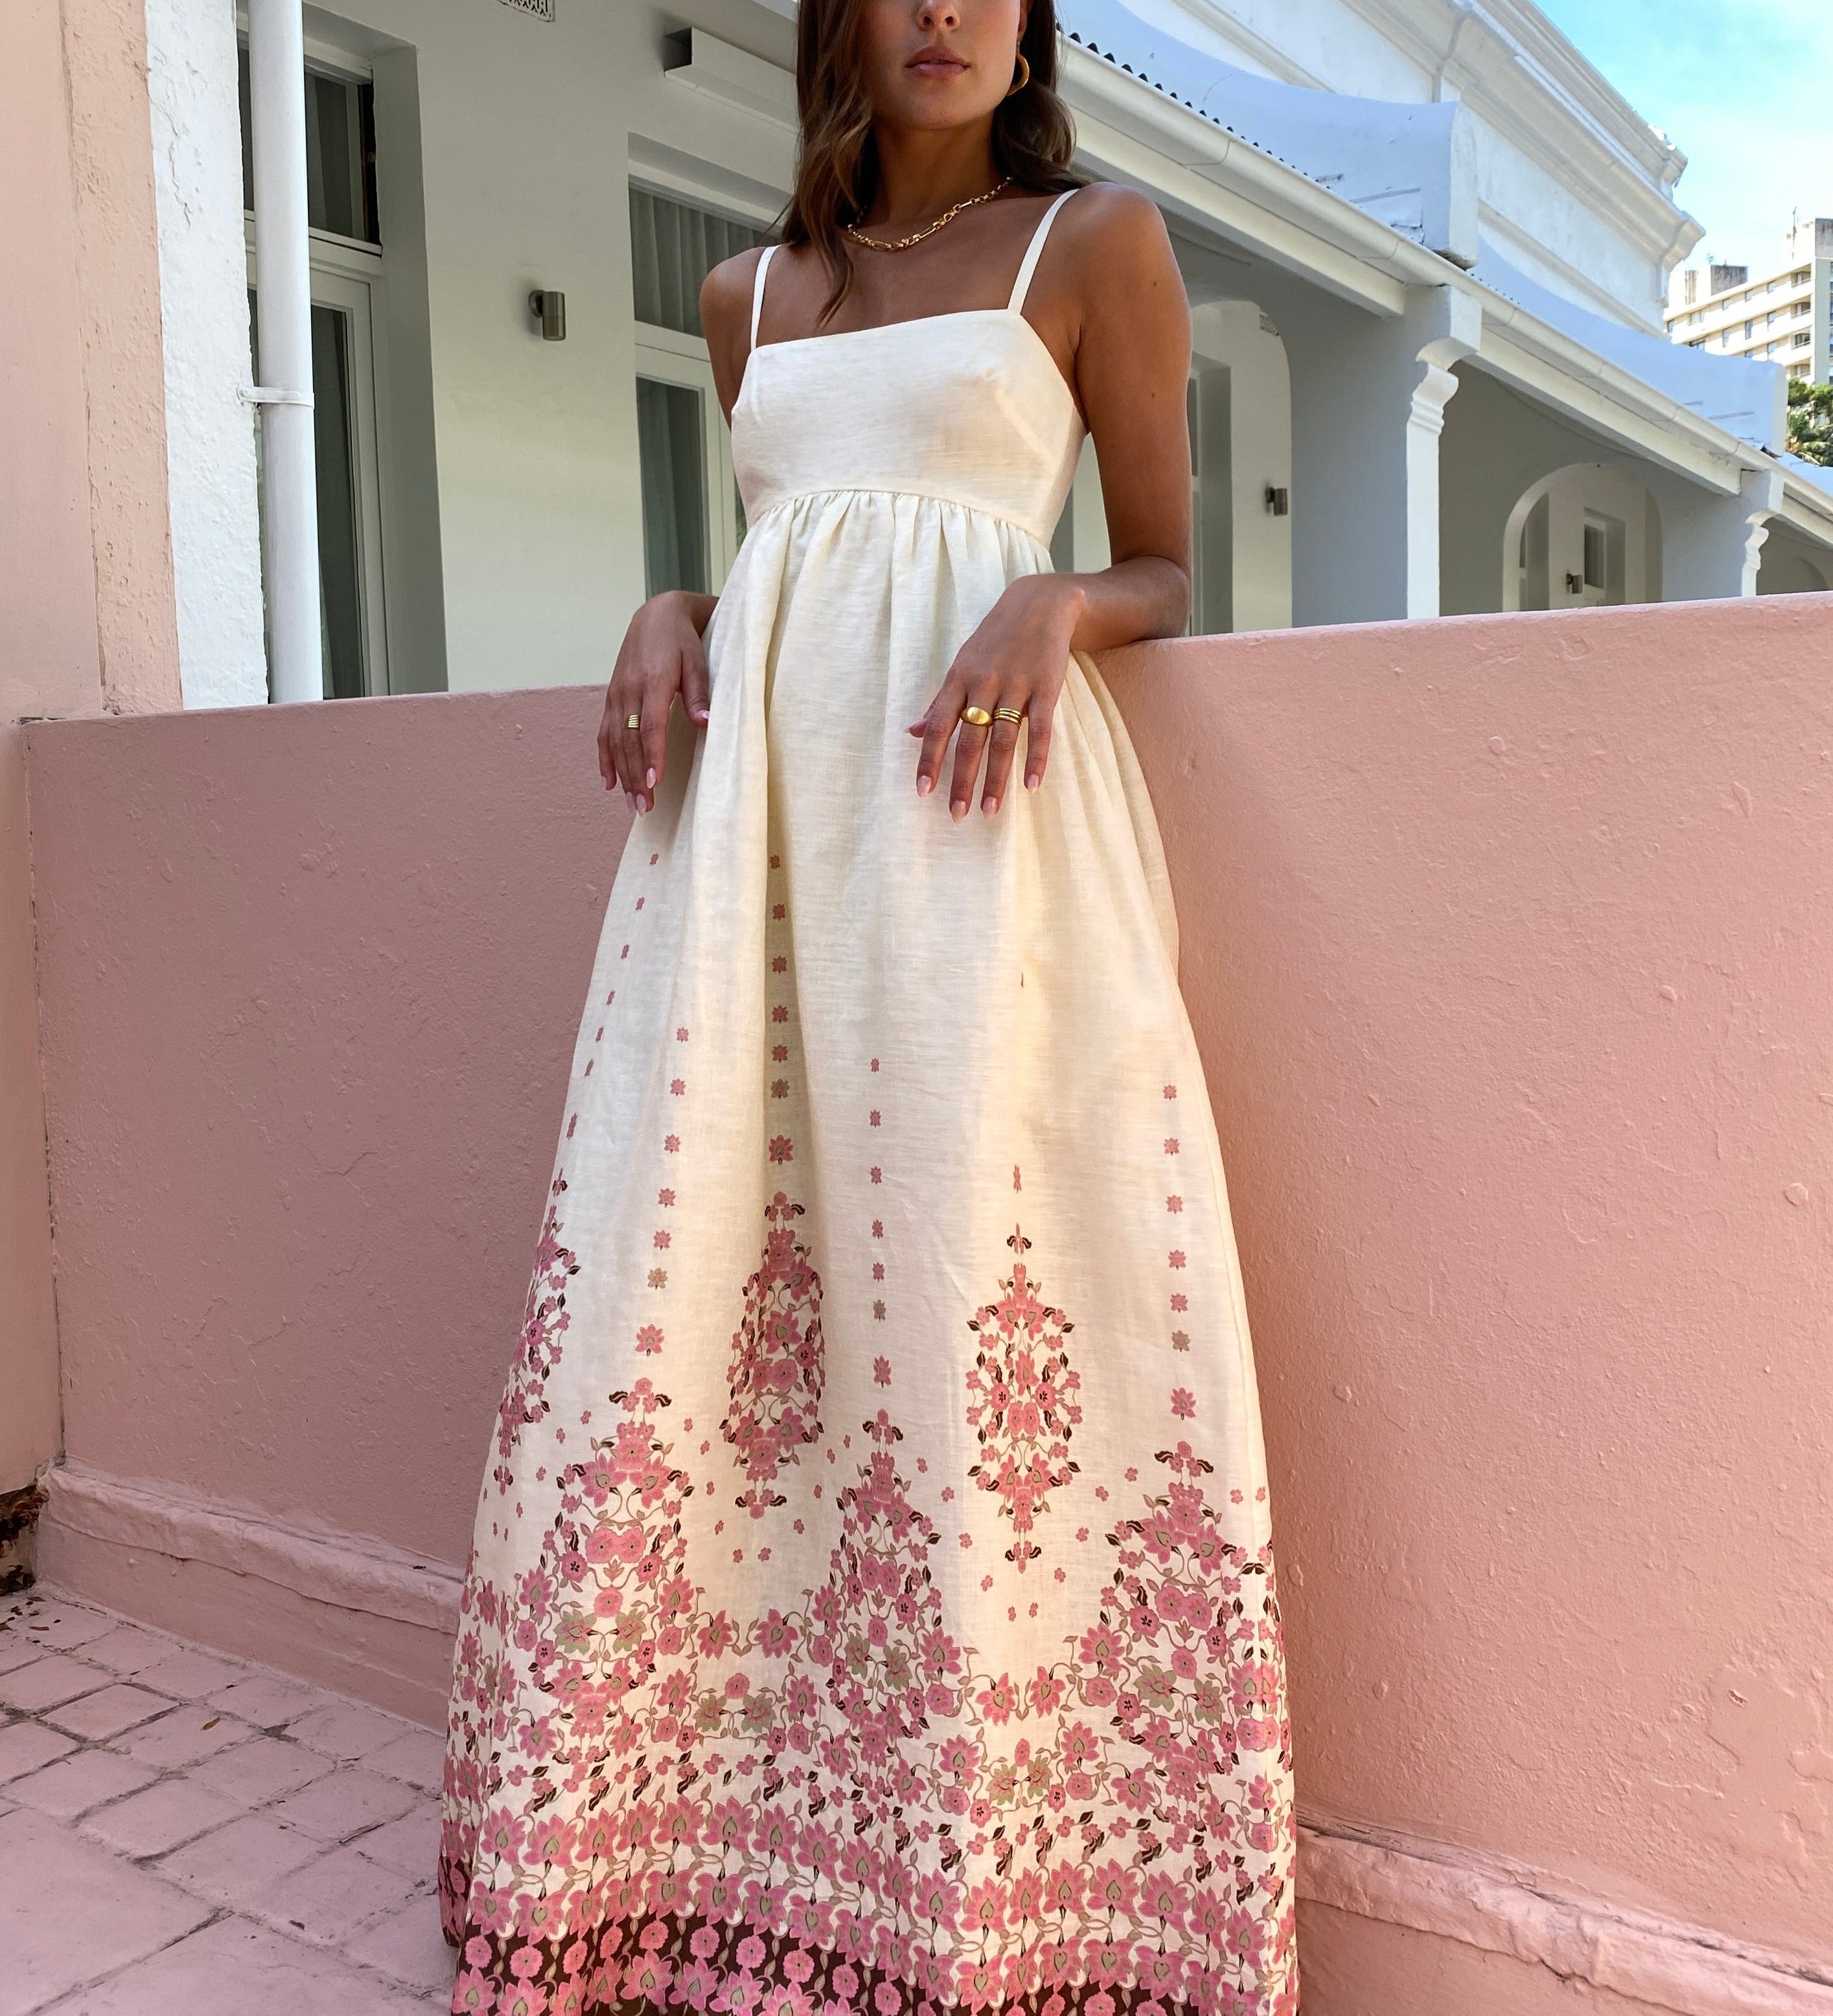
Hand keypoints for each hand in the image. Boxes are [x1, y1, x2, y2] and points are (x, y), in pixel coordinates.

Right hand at [597, 591, 713, 811]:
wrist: (655, 617)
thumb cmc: (682, 642)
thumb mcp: (697, 662)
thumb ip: (699, 693)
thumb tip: (706, 723)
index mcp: (652, 681)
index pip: (650, 725)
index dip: (652, 755)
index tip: (655, 782)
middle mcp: (629, 690)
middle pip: (629, 740)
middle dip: (635, 776)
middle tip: (645, 807)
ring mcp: (616, 695)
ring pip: (614, 741)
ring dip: (622, 775)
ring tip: (631, 803)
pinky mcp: (611, 698)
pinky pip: (603, 733)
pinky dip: (605, 759)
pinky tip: (610, 783)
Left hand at [909, 575, 1084, 819]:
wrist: (1039, 605)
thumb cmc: (994, 640)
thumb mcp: (962, 665)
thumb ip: (939, 702)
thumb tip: (910, 732)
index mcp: (958, 680)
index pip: (938, 726)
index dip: (929, 760)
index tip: (923, 791)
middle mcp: (983, 684)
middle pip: (969, 740)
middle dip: (961, 780)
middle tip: (956, 815)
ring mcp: (1015, 685)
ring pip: (1002, 739)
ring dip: (995, 778)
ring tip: (989, 811)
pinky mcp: (1046, 687)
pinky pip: (1040, 728)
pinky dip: (1036, 757)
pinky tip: (1031, 784)